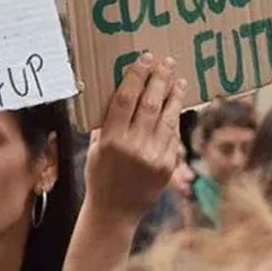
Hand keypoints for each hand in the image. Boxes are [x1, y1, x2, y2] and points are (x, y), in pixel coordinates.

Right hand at [83, 53, 184, 223]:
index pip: (125, 99)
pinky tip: (176, 107)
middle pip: (149, 104)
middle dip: (159, 80)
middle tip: (166, 63)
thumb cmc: (100, 175)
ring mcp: (153, 157)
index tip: (144, 59)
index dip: (136, 76)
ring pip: (167, 118)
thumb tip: (117, 93)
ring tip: (178, 80)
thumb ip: (104, 123)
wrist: (114, 211)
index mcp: (110, 139)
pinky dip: (174, 119)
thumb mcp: (93, 148)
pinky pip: (173, 137)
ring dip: (174, 96)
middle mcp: (133, 146)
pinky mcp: (167, 166)